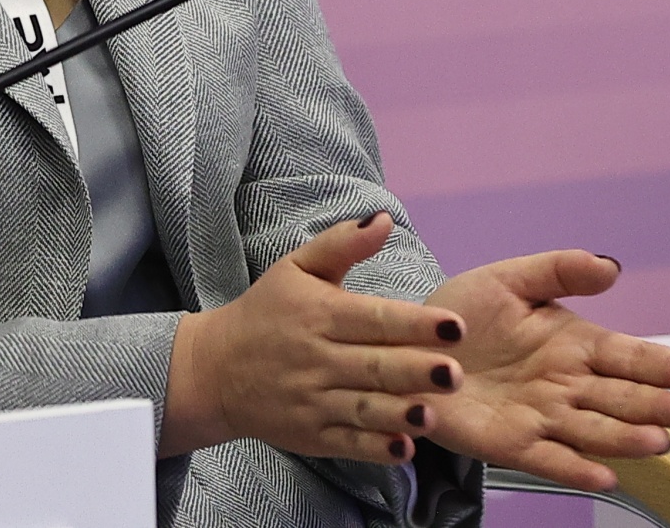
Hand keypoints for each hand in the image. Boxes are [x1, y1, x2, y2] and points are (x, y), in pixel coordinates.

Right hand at [162, 214, 466, 463]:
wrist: (215, 369)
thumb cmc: (266, 312)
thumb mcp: (296, 268)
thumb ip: (342, 244)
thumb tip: (385, 219)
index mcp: (319, 314)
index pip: (373, 318)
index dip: (414, 323)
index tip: (454, 326)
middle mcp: (316, 358)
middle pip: (373, 367)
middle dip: (415, 371)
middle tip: (455, 374)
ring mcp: (312, 400)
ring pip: (363, 409)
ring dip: (399, 413)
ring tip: (433, 414)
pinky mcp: (310, 435)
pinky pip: (347, 443)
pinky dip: (374, 448)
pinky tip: (403, 449)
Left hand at [422, 252, 669, 491]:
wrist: (409, 344)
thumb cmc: (464, 314)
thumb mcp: (509, 279)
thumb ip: (559, 270)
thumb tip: (611, 266)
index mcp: (574, 344)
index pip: (629, 356)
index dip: (665, 365)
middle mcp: (568, 385)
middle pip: (622, 397)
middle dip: (656, 405)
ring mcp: (543, 417)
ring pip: (594, 431)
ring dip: (626, 439)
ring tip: (656, 441)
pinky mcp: (512, 444)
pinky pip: (550, 460)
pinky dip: (577, 469)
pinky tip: (604, 475)